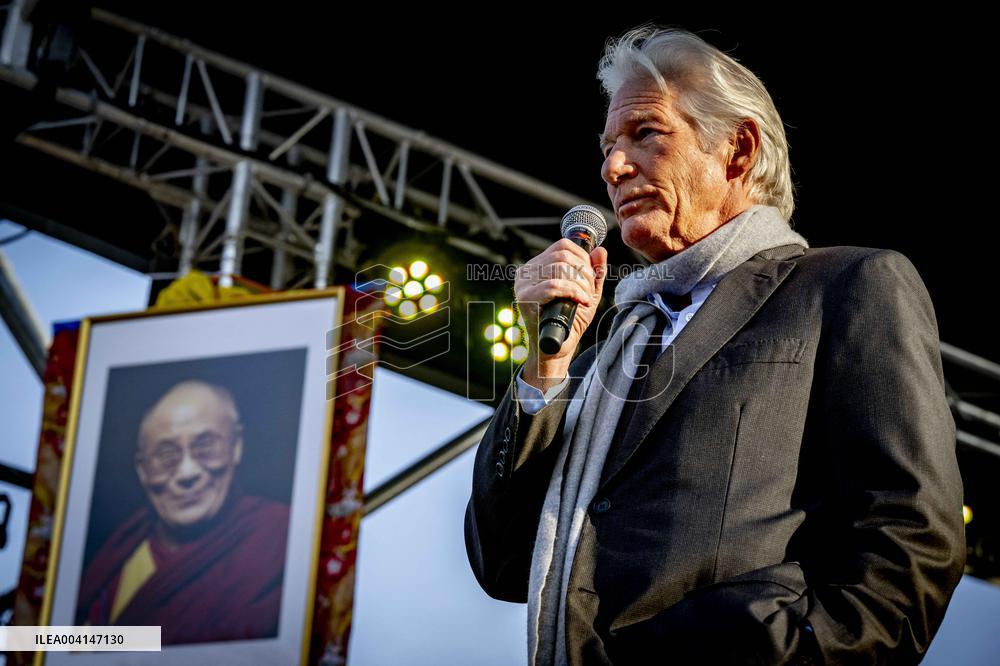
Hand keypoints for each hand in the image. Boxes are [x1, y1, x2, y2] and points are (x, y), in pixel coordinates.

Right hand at [514, 239, 607, 388]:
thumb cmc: (570, 322)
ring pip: (559, 269)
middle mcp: (526, 273)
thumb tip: (600, 250)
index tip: (591, 276)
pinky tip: (582, 302)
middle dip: (584, 272)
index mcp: (537, 267)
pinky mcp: (526, 299)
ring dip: (580, 284)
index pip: (562, 246)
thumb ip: (595, 272)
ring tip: (586, 298)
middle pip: (562, 256)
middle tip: (590, 291)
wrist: (556, 350)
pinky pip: (553, 285)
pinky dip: (574, 292)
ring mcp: (523, 285)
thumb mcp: (587, 293)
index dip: (583, 257)